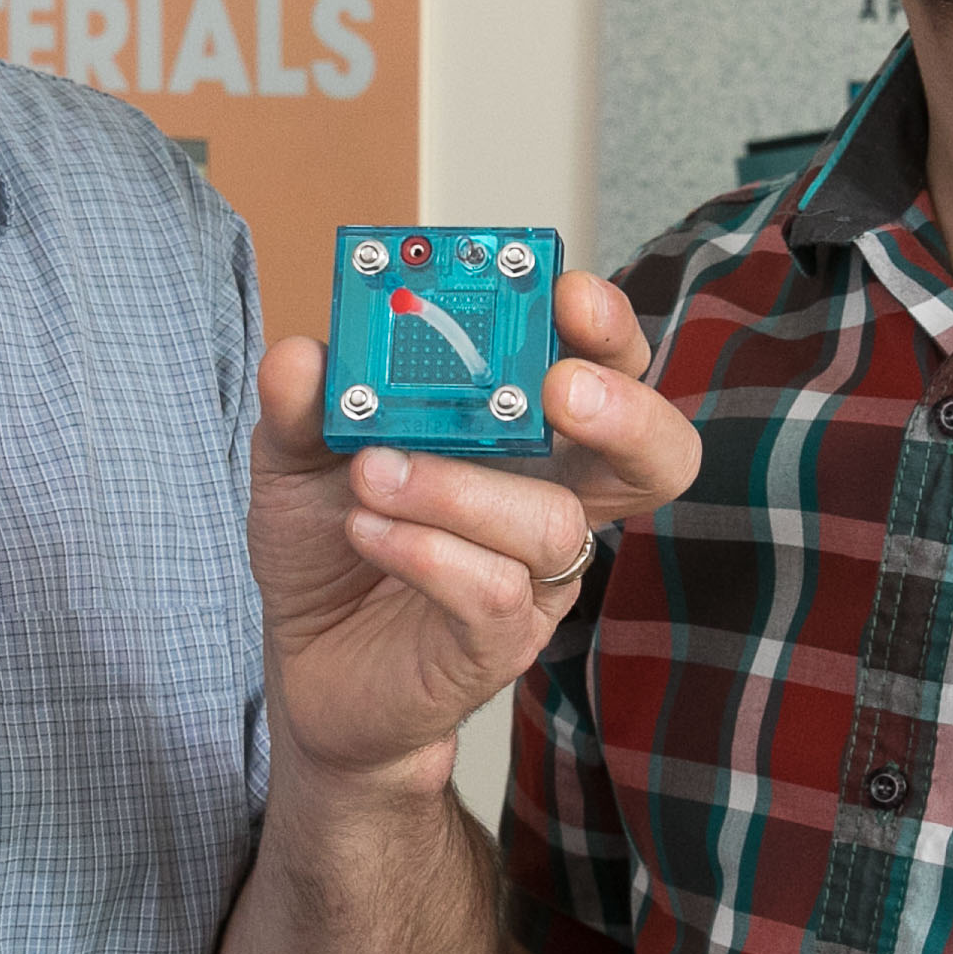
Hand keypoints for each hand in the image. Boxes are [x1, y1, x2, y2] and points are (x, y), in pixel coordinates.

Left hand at [250, 272, 698, 789]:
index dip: (605, 330)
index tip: (565, 293)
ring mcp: (533, 579)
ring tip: (372, 476)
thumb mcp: (297, 456)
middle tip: (559, 386)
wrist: (306, 660)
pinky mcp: (498, 643)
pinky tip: (367, 531)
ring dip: (460, 488)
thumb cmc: (330, 543)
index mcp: (525, 435)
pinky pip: (494, 591)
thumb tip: (304, 354)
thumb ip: (302, 404)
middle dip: (625, 411)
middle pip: (655, 456)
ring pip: (553, 523)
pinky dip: (427, 551)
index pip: (602, 369)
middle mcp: (550, 500)